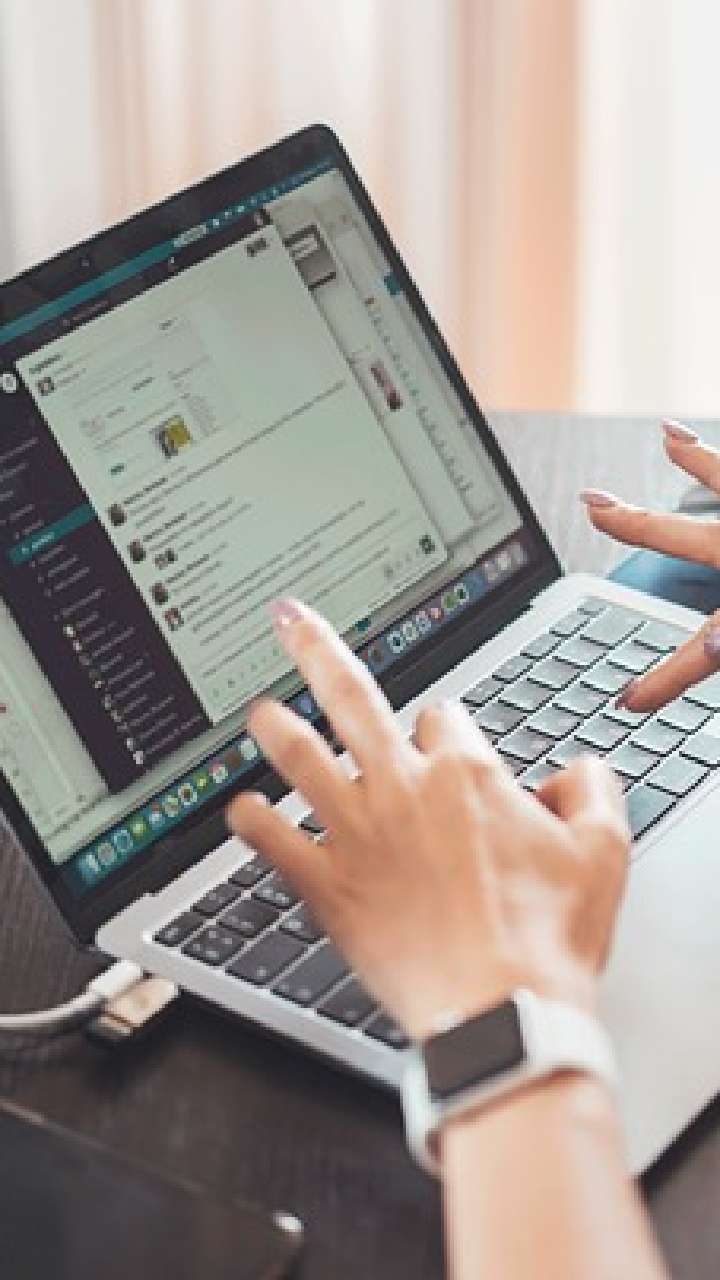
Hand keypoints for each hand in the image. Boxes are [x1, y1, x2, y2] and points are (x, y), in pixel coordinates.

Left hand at [226, 599, 628, 1039]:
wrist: (501, 1015)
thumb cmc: (547, 942)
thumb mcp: (604, 853)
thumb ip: (593, 791)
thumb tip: (577, 771)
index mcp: (465, 774)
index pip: (445, 719)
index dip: (447, 732)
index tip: (447, 749)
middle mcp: (403, 790)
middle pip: (352, 698)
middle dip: (317, 650)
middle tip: (291, 621)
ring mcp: (359, 836)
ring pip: (302, 759)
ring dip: (276, 728)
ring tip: (258, 709)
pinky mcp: (330, 888)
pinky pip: (275, 844)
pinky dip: (252, 823)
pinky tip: (239, 812)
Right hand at [581, 419, 719, 711]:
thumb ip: (714, 646)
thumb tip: (671, 678)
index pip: (700, 653)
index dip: (661, 681)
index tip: (628, 701)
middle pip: (685, 535)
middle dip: (632, 522)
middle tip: (592, 505)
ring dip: (697, 459)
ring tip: (671, 436)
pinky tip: (708, 445)